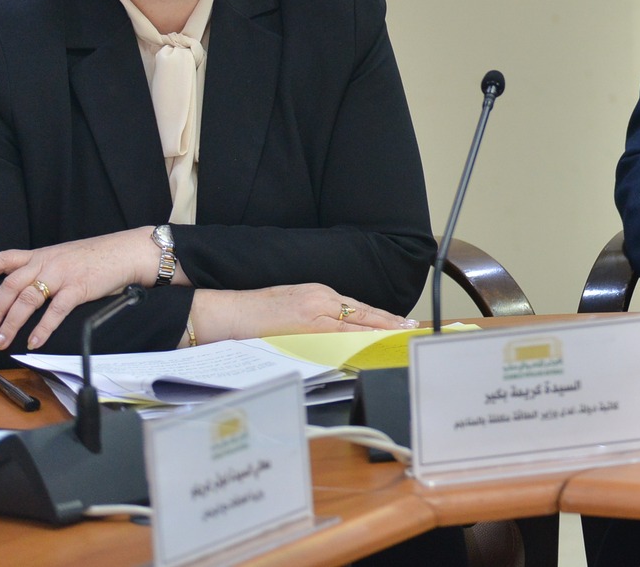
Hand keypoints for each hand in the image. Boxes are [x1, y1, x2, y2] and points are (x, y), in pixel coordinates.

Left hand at [0, 228, 161, 350]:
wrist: (128, 252)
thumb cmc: (98, 257)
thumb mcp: (65, 257)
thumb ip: (44, 270)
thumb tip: (24, 292)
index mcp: (41, 254)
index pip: (3, 258)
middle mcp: (46, 262)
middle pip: (10, 286)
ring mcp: (62, 274)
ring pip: (27, 299)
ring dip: (11, 323)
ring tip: (1, 342)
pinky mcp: (79, 287)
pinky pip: (55, 310)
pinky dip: (43, 328)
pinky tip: (35, 341)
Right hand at [190, 285, 413, 344]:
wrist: (229, 313)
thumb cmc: (255, 315)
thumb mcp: (292, 308)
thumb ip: (316, 316)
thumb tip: (339, 332)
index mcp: (318, 294)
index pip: (357, 307)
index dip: (380, 316)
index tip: (400, 321)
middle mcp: (321, 299)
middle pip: (363, 312)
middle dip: (388, 321)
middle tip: (410, 327)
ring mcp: (315, 311)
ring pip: (356, 322)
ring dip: (379, 330)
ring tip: (400, 335)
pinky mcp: (306, 324)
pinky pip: (339, 334)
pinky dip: (358, 339)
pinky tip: (372, 344)